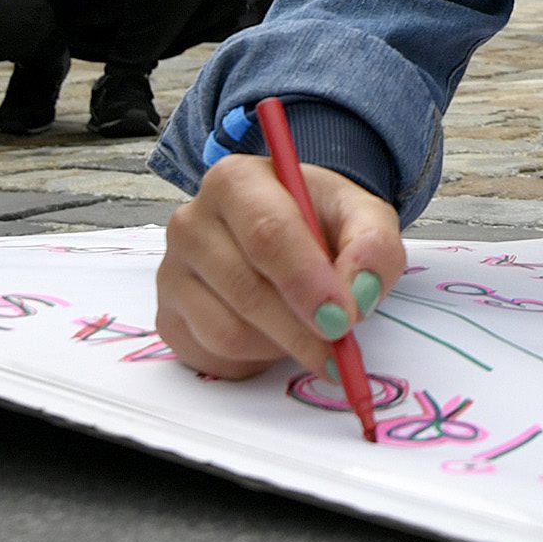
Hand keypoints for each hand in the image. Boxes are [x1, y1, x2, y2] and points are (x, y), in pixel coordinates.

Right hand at [156, 156, 406, 379]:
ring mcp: (172, 273)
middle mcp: (191, 223)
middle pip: (245, 289)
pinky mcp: (168, 317)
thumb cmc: (320, 220)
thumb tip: (361, 291)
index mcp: (236, 181)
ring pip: (227, 332)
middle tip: (340, 352)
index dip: (307, 282)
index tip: (343, 319)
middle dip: (300, 330)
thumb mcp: (363, 217)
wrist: (290, 232)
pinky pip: (212, 356)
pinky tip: (274, 336)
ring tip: (307, 329)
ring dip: (280, 345)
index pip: (267, 235)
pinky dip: (253, 360)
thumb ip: (373, 246)